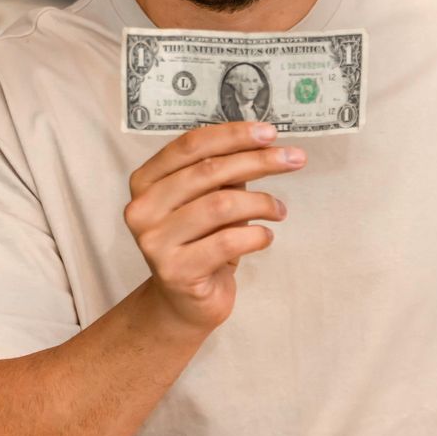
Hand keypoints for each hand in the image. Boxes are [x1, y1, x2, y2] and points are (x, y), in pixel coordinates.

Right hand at [123, 121, 304, 331]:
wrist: (184, 303)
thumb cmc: (200, 242)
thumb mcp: (208, 199)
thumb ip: (224, 172)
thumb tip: (264, 142)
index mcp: (145, 181)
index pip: (190, 145)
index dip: (233, 134)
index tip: (270, 132)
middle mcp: (142, 208)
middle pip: (208, 171)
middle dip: (258, 161)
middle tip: (294, 160)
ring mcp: (155, 241)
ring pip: (221, 205)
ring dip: (262, 202)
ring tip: (280, 210)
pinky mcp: (175, 271)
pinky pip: (228, 242)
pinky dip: (256, 235)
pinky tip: (265, 237)